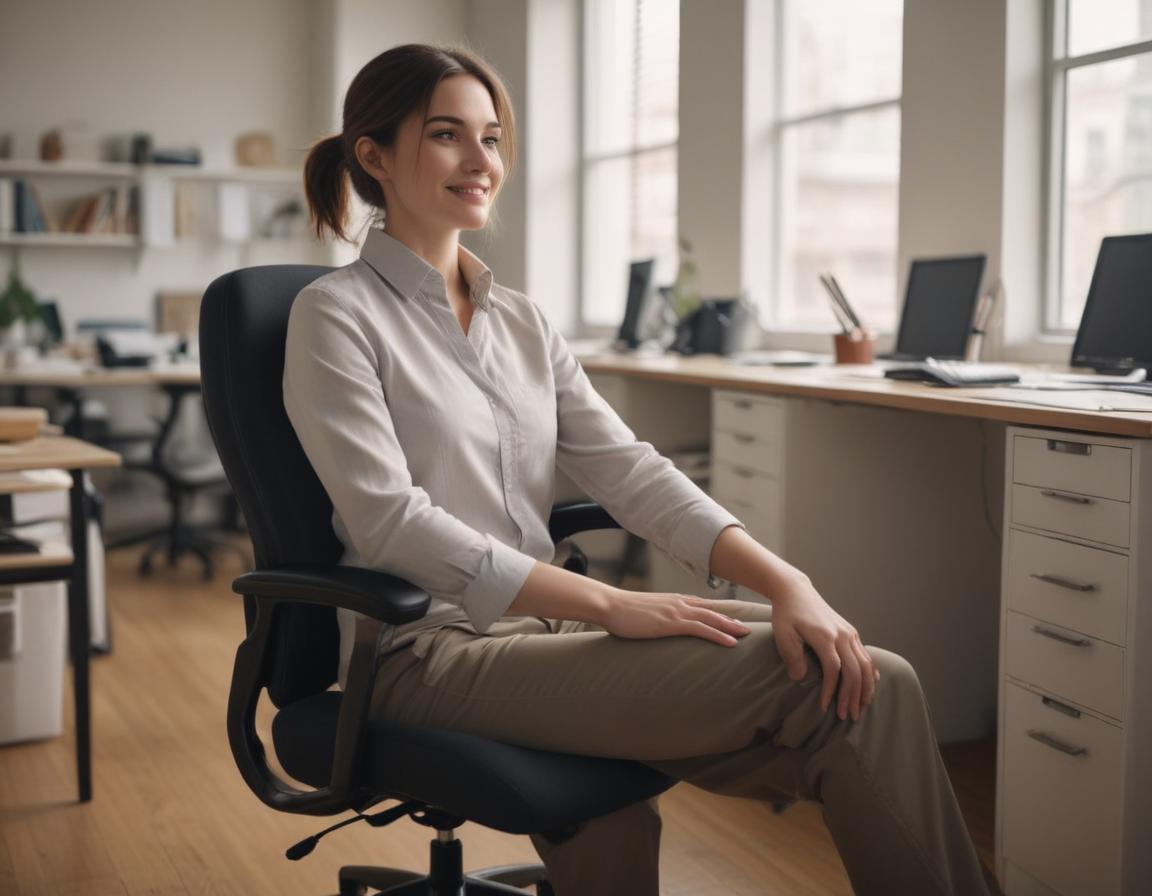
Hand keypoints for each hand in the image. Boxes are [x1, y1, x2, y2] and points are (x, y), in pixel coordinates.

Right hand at [600, 589, 751, 646]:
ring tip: (746, 635)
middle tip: (747, 629)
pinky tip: (731, 642)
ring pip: (711, 618)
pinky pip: (701, 629)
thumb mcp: (642, 613)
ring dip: (731, 626)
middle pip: (711, 611)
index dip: (718, 613)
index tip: (732, 619)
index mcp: (672, 601)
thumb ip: (654, 618)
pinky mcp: (671, 623)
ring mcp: (676, 612)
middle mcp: (678, 603)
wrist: (609, 605)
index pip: (701, 606)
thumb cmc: (621, 612)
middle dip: (730, 620)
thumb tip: (656, 627)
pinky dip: (718, 634)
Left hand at [769, 573, 877, 720]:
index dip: (831, 691)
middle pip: (854, 671)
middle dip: (852, 697)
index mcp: (824, 637)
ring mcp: (849, 633)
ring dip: (865, 689)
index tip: (824, 707)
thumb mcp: (782, 633)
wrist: (796, 591)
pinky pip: (866, 656)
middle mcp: (842, 635)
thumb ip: (791, 655)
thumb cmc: (786, 614)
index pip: (834, 670)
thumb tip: (800, 679)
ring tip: (861, 708)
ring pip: (865, 665)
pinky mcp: (851, 632)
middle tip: (848, 717)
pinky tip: (870, 686)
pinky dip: (870, 673)